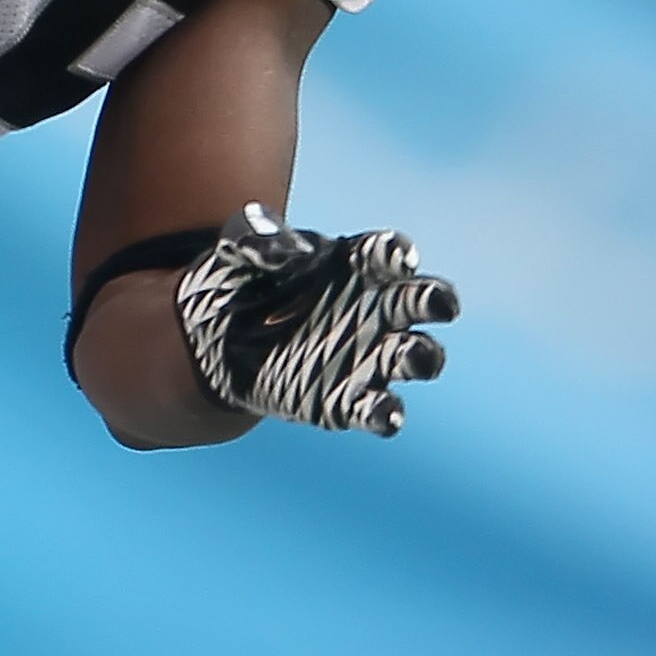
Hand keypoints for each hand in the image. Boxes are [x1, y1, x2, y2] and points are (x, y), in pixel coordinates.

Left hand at [173, 205, 457, 436]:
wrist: (214, 336)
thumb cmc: (241, 279)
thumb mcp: (238, 248)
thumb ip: (256, 239)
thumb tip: (280, 249)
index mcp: (356, 262)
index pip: (388, 253)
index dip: (399, 254)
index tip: (402, 257)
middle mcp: (375, 307)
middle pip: (420, 302)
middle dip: (436, 301)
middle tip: (442, 304)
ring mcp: (367, 355)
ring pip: (414, 356)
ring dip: (424, 357)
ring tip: (416, 358)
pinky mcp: (346, 401)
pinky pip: (377, 409)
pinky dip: (387, 414)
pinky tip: (389, 417)